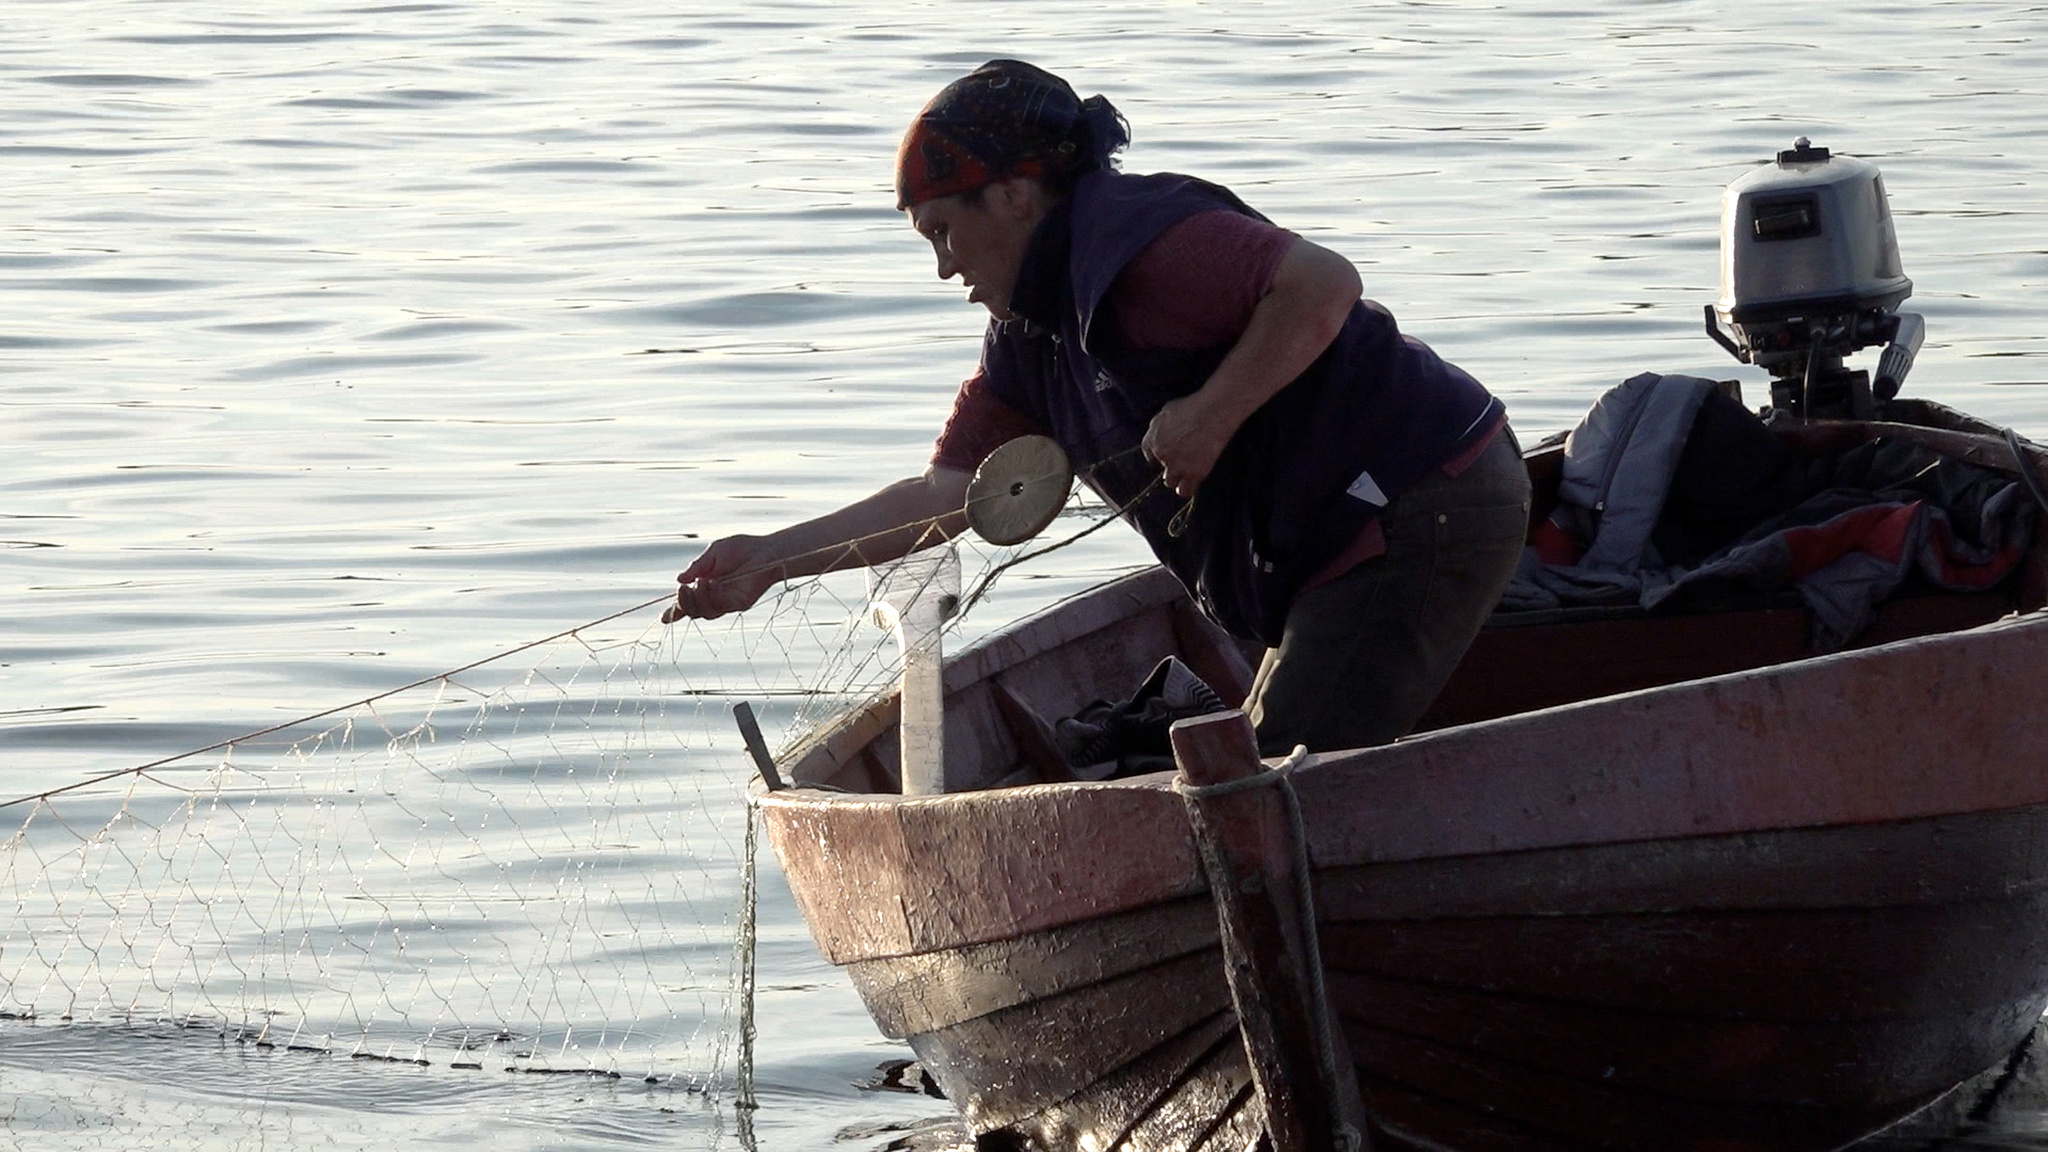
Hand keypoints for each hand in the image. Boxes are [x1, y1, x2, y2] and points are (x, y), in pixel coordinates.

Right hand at [661, 535, 780, 622]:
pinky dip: (712, 597)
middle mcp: (714, 597)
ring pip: (704, 612)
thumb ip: (697, 567)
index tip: (663, 619)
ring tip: (701, 583)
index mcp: (704, 585)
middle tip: (682, 589)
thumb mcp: (713, 554)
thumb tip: (679, 579)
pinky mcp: (739, 603)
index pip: (687, 602)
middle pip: (692, 610)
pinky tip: (712, 583)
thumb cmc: (741, 549)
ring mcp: (726, 602)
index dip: (674, 611)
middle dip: (683, 603)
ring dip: (697, 600)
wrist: (765, 549)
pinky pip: (721, 606)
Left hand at [1141, 394, 1237, 498]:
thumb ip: (1159, 425)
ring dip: (1176, 480)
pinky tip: (1192, 486)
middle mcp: (1162, 455)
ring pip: (1170, 482)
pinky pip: (1185, 491)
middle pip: (1161, 469)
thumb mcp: (1167, 410)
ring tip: (1185, 477)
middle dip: (1169, 468)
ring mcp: (1177, 467)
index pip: (1148, 453)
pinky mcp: (1193, 474)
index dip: (1156, 456)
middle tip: (1179, 463)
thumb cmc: (1192, 407)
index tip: (1162, 457)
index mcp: (1153, 440)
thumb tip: (1159, 431)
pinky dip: (1187, 489)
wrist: (1212, 413)